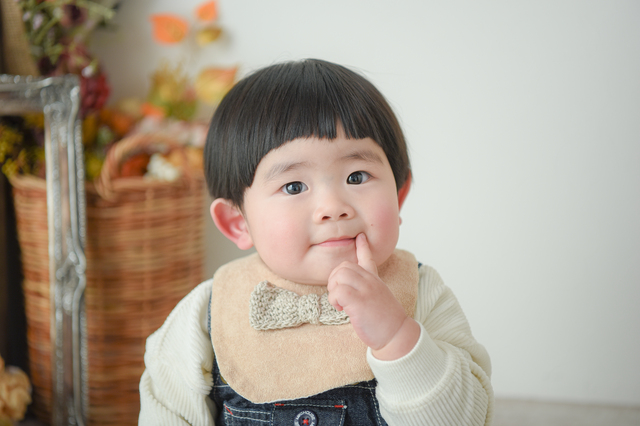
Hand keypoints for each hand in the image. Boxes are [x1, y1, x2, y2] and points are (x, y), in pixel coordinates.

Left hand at [327, 234, 419, 359]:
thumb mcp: (379, 298)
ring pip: (338, 276)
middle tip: (339, 296)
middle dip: (335, 280)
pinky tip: (342, 309)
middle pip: (343, 266)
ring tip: (341, 303)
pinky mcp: (359, 301)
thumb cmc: (385, 321)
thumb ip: (368, 289)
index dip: (363, 246)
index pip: (368, 258)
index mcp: (375, 280)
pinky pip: (337, 291)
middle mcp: (370, 281)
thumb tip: (351, 289)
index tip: (360, 237)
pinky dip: (334, 300)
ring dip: (334, 290)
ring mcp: (365, 289)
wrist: (396, 335)